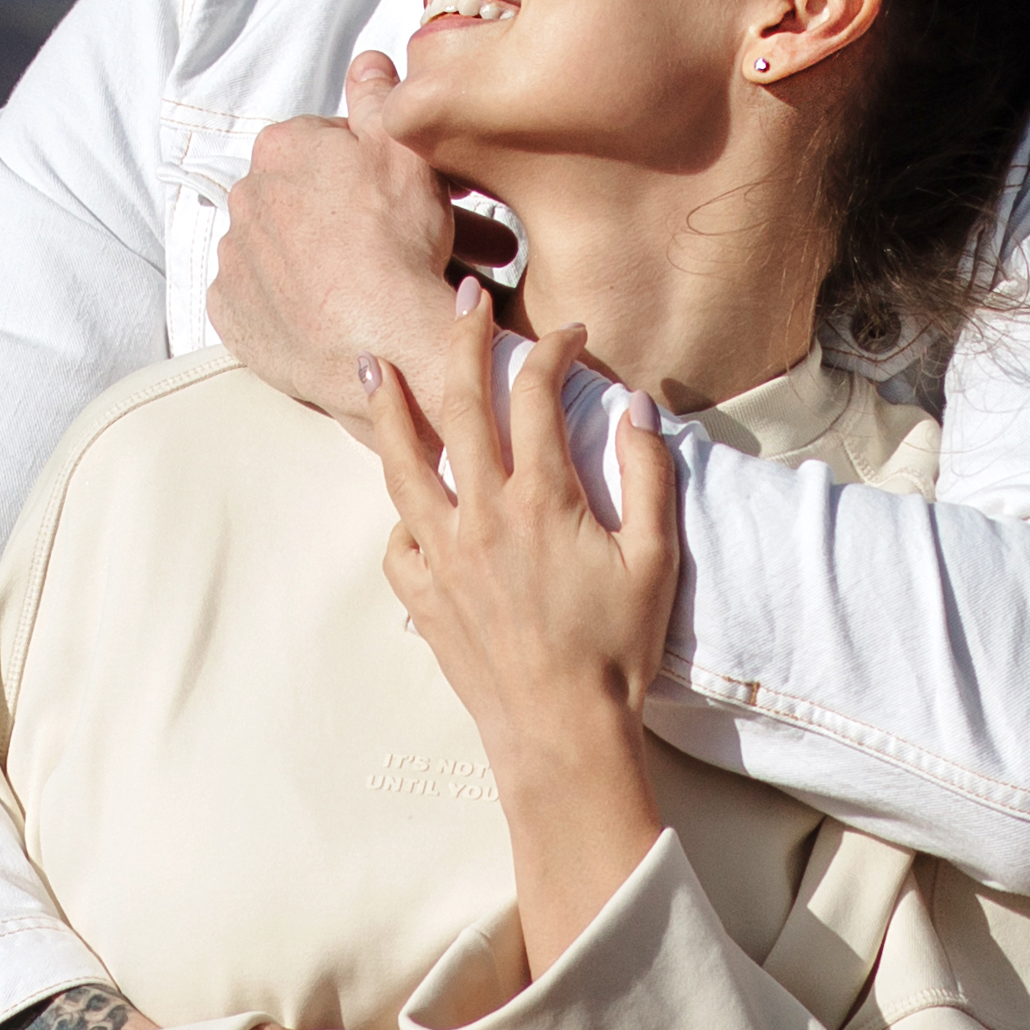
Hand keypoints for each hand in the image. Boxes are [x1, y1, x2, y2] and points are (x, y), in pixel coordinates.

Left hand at [208, 54, 515, 419]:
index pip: (325, 141)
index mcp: (284, 146)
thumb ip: (380, 96)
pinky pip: (260, 297)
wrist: (383, 345)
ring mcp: (234, 258)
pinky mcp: (231, 313)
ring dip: (317, 255)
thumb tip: (366, 62)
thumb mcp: (405, 149)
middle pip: (305, 196)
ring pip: (281, 245)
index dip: (369, 166)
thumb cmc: (398, 245)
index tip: (398, 193)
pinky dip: (291, 301)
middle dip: (348, 212)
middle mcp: (246, 196)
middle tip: (401, 241)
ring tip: (372, 282)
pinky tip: (331, 312)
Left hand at [359, 308, 680, 978]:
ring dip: (388, 407)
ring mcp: (442, 553)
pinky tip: (406, 498)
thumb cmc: (616, 650)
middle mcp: (481, 514)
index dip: (551, 352)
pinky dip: (403, 511)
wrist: (559, 731)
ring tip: (374, 365)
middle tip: (461, 299)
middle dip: (461, 342)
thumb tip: (637, 408)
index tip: (566, 334)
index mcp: (541, 499)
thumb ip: (648, 476)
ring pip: (402, 463)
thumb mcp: (654, 561)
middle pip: (460, 406)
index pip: (536, 396)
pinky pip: (399, 538)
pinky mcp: (422, 594)